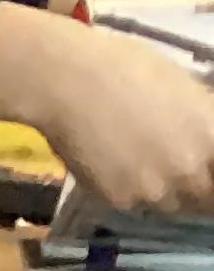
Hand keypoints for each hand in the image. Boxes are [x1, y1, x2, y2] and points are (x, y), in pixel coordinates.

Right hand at [0, 7, 213, 211]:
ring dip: (162, 189)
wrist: (71, 83)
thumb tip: (205, 144)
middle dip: (195, 186)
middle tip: (175, 165)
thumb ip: (202, 124)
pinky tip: (115, 161)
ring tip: (143, 160)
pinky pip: (134, 203)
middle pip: (202, 198)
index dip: (212, 175)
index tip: (206, 171)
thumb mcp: (186, 90)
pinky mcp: (119, 201)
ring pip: (168, 203)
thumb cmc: (131, 67)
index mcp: (210, 137)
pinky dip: (129, 188)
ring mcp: (152, 191)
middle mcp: (187, 172)